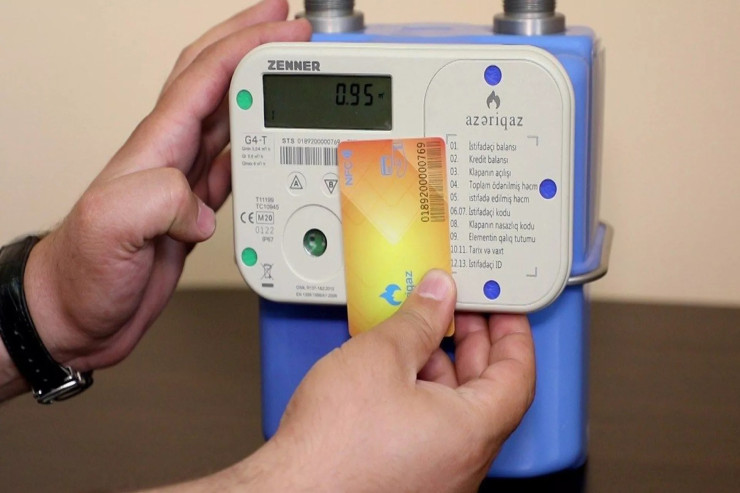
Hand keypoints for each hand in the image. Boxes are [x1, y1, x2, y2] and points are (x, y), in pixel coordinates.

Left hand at [18, 0, 310, 372]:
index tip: (284, 29)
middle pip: (217, 81)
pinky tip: (277, 145)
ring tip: (291, 70)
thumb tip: (203, 204)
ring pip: (231, 118)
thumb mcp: (112, 225)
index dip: (247, 45)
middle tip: (288, 25)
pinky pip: (236, 163)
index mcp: (156, 145)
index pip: (206, 77)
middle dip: (252, 43)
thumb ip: (160, 199)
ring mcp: (183, 180)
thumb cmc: (83, 271)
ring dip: (263, 88)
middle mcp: (172, 154)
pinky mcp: (193, 209)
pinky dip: (263, 144)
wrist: (78, 313)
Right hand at [238, 270, 535, 492]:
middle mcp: (464, 460)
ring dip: (443, 367)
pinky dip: (422, 394)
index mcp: (472, 431)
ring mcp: (438, 474)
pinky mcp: (410, 479)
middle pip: (487, 390)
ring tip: (417, 334)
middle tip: (458, 310)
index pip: (518, 373)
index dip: (513, 332)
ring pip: (456, 410)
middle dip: (473, 343)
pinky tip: (395, 372)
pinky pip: (431, 428)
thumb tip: (438, 296)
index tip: (503, 308)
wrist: (291, 491)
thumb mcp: (381, 357)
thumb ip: (418, 320)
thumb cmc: (333, 447)